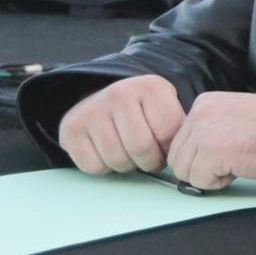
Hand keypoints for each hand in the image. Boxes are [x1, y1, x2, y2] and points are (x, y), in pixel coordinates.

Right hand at [56, 73, 186, 174]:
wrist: (100, 99)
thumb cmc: (140, 111)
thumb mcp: (165, 108)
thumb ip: (178, 127)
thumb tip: (184, 154)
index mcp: (150, 87)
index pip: (169, 132)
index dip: (169, 148)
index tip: (165, 146)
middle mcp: (119, 94)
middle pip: (142, 148)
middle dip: (149, 162)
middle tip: (148, 156)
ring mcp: (92, 110)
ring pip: (118, 160)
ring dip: (127, 165)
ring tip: (128, 151)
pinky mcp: (71, 128)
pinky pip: (94, 166)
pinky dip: (103, 167)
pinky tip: (106, 151)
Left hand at [164, 91, 255, 189]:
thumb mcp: (232, 117)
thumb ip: (207, 129)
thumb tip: (187, 157)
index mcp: (203, 103)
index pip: (179, 142)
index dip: (202, 156)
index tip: (228, 150)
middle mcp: (199, 113)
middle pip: (177, 158)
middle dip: (202, 167)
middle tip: (233, 160)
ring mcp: (204, 131)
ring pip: (185, 172)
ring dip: (210, 175)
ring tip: (237, 162)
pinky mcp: (212, 151)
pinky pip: (200, 181)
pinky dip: (219, 182)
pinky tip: (240, 168)